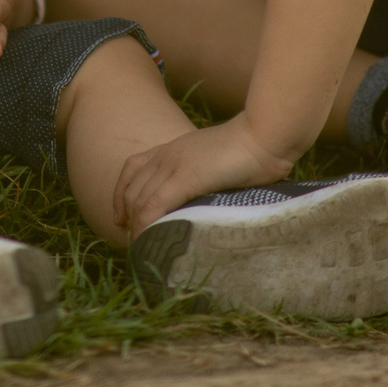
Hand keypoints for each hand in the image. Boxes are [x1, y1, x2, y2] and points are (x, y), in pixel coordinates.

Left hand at [112, 116, 299, 237]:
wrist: (265, 136)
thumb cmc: (254, 150)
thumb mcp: (218, 161)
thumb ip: (205, 177)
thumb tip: (205, 201)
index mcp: (173, 148)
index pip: (132, 168)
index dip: (122, 195)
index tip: (123, 219)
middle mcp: (166, 155)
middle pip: (131, 189)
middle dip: (128, 218)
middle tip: (135, 243)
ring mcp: (173, 164)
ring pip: (139, 200)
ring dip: (137, 228)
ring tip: (142, 250)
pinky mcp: (185, 177)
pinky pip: (154, 205)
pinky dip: (146, 225)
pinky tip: (148, 241)